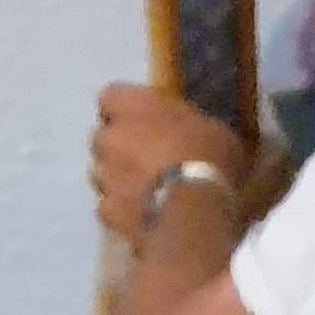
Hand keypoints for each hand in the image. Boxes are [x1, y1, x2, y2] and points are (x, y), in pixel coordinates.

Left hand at [91, 87, 245, 246]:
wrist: (191, 215)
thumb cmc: (207, 160)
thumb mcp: (213, 131)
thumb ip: (188, 127)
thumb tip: (193, 134)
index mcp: (134, 106)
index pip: (109, 96)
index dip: (122, 109)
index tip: (139, 120)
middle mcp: (110, 137)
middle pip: (102, 138)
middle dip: (117, 147)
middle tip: (143, 159)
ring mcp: (104, 177)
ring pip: (102, 174)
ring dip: (117, 180)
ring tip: (143, 192)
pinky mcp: (106, 212)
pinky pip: (108, 208)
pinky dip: (120, 212)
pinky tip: (141, 218)